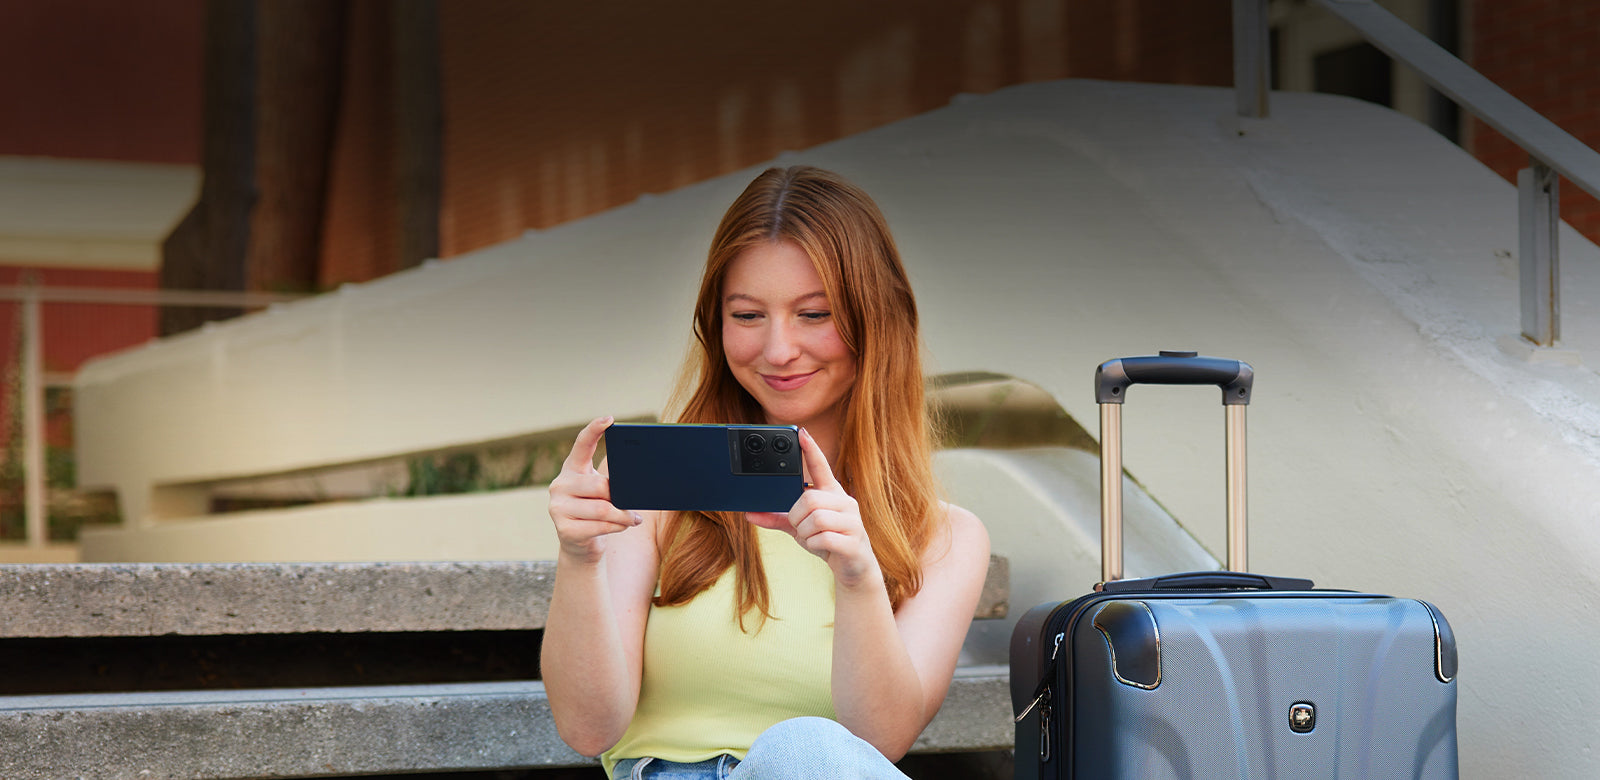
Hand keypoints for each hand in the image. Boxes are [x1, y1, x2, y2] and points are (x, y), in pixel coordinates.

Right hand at [547, 416, 642, 562]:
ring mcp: (558, 508)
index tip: (609, 419)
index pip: (582, 444)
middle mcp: (560, 485)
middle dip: (619, 495)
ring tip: (633, 518)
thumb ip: (611, 482)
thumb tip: (637, 478)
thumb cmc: (596, 513)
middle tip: (632, 502)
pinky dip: (617, 527)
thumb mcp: (601, 493)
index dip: (594, 430)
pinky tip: (623, 526)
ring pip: (602, 508)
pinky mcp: (564, 530)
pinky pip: (599, 526)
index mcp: (572, 469)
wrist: (580, 545)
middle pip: (599, 485)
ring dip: (623, 515)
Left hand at [747, 428, 881, 588]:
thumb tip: (749, 515)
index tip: (802, 433)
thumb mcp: (798, 528)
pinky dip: (814, 545)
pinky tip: (821, 547)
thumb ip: (776, 519)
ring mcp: (852, 521)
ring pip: (816, 518)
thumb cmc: (826, 540)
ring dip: (805, 532)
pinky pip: (823, 538)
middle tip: (800, 526)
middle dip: (796, 516)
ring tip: (812, 537)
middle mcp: (845, 502)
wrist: (853, 568)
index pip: (821, 467)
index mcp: (832, 494)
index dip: (811, 450)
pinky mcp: (854, 541)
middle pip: (810, 498)